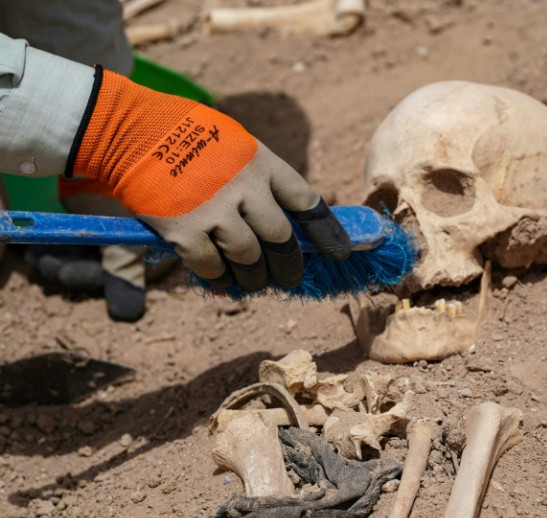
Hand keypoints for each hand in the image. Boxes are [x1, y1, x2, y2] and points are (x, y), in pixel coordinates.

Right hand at [67, 67, 349, 291]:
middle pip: (282, 241)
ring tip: (253, 283)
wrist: (131, 132)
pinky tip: (222, 280)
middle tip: (289, 279)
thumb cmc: (190, 138)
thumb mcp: (237, 145)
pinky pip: (213, 268)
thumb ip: (262, 180)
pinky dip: (220, 279)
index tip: (341, 254)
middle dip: (290, 267)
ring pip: (250, 260)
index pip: (307, 203)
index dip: (328, 233)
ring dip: (254, 278)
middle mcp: (245, 188)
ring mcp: (215, 210)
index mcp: (263, 163)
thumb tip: (288, 226)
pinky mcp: (185, 231)